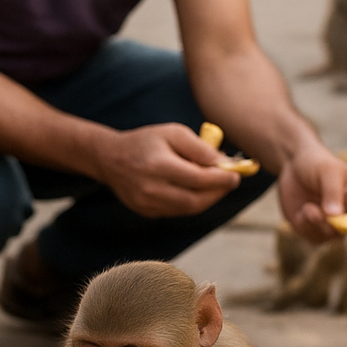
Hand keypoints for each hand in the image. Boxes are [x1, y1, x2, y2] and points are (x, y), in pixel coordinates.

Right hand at [102, 124, 240, 216]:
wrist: (110, 159)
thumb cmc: (146, 142)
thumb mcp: (173, 133)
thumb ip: (199, 148)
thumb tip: (225, 164)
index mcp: (158, 165)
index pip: (197, 179)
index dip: (221, 180)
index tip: (236, 175)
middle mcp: (151, 188)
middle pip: (195, 200)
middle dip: (217, 193)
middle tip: (230, 182)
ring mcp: (147, 204)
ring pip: (188, 209)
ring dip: (207, 199)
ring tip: (215, 185)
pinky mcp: (147, 212)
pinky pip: (177, 212)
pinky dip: (192, 202)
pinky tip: (196, 190)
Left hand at [276, 142, 346, 242]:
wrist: (294, 163)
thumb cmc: (317, 162)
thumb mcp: (328, 171)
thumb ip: (333, 192)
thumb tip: (335, 215)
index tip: (335, 220)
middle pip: (346, 233)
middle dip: (327, 225)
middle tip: (312, 211)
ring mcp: (332, 222)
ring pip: (327, 238)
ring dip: (314, 225)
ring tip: (306, 208)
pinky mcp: (315, 228)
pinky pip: (313, 238)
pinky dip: (304, 227)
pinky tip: (302, 210)